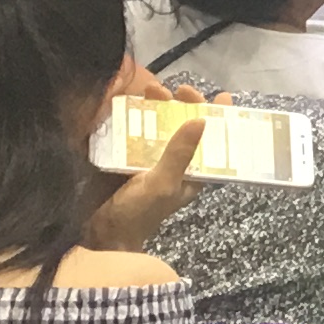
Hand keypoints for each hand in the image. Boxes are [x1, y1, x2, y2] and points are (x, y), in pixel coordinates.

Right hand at [88, 97, 206, 250]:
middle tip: (178, 90)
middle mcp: (175, 163)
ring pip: (159, 126)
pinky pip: (135, 132)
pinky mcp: (127, 158)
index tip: (222, 96)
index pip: (212, 142)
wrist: (101, 233)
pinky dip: (134, 117)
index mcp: (193, 172)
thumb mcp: (163, 183)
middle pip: (185, 127)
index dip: (219, 120)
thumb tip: (201, 120)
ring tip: (151, 90)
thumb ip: (180, 154)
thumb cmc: (139, 214)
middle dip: (183, 106)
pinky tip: (130, 102)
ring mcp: (149, 159)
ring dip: (158, 107)